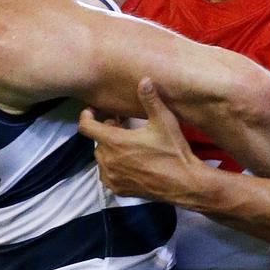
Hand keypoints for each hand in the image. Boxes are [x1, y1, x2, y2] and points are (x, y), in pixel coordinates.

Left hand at [78, 77, 202, 203]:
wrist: (184, 183)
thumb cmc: (173, 151)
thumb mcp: (164, 121)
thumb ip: (150, 100)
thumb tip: (144, 79)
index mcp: (114, 142)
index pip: (86, 126)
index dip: (87, 116)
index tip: (94, 111)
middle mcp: (108, 160)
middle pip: (97, 140)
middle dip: (107, 131)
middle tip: (124, 127)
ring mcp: (112, 177)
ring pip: (102, 157)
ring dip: (110, 149)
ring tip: (128, 145)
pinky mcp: (118, 189)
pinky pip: (107, 174)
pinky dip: (113, 166)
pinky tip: (129, 162)